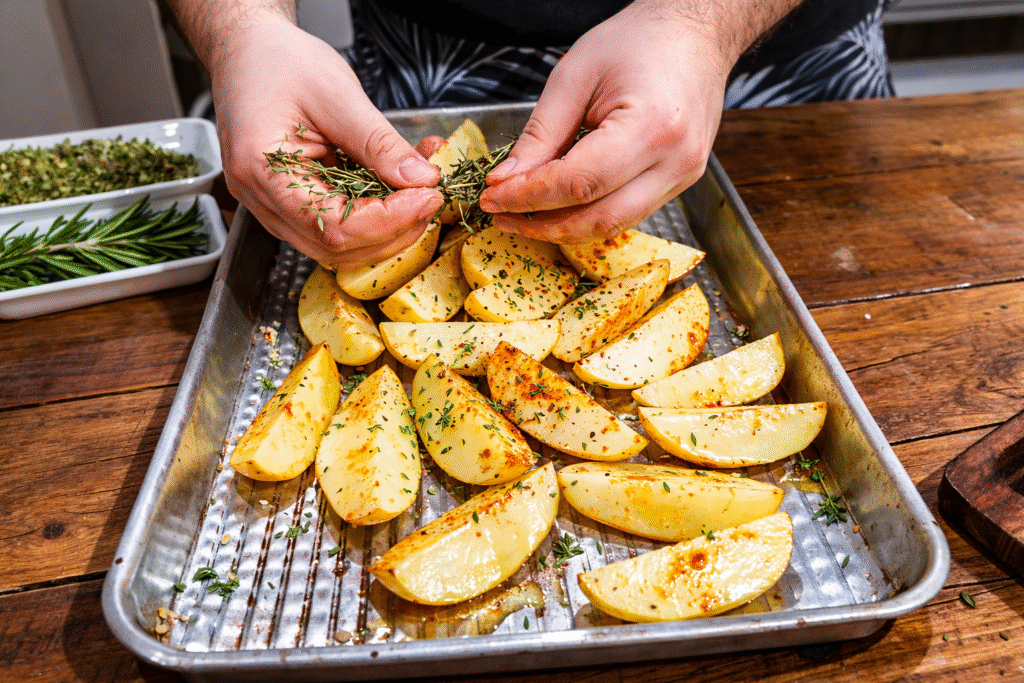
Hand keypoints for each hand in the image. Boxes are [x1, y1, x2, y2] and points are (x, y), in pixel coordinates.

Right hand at [207, 14, 442, 270]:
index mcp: (262, 170)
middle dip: (394, 230)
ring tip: (418, 191)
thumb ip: (379, 143)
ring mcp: (272, 206)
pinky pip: (335, 225)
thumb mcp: (337, 94)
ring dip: (387, 227)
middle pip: (337, 248)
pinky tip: (396, 186)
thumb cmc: (278, 61)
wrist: (247, 51)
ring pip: (339, 246)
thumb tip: (420, 180)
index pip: (334, 226)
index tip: (428, 196)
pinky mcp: (289, 203)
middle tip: (430, 197)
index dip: (389, 220)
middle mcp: (261, 199)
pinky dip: (373, 214)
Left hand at [478, 1, 739, 242]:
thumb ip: (540, 134)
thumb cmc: (639, 41)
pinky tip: (558, 206)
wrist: (694, 34)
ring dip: (562, 228)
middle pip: (598, 218)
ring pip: (613, 225)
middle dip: (542, 224)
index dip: (529, 197)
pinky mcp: (680, 183)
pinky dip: (588, 216)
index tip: (493, 196)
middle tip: (501, 214)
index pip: (580, 183)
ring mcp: (683, 176)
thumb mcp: (575, 76)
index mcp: (652, 126)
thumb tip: (507, 180)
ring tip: (523, 215)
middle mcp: (676, 161)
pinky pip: (627, 213)